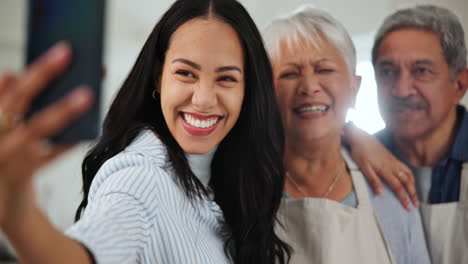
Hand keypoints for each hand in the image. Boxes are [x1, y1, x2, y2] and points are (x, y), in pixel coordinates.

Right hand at [0, 42, 92, 226]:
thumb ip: (9, 103)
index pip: (7, 89)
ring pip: (35, 127)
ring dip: (61, 109)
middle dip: (42, 73)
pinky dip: (67, 142)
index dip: (29, 69)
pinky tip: (86, 130)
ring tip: (87, 94)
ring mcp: (4, 156)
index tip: (53, 49)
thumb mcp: (4, 130)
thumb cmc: (7, 159)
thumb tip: (15, 74)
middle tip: (67, 51)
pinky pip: (48, 155)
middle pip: (17, 98)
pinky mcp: (19, 176)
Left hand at [343, 123, 418, 209]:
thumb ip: (373, 180)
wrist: (361, 138)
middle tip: (416, 205)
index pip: (398, 187)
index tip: (408, 207)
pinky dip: (411, 176)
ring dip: (413, 186)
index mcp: (385, 170)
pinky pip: (406, 168)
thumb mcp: (363, 167)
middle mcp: (393, 166)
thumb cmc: (360, 152)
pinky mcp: (393, 158)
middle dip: (412, 194)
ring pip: (408, 175)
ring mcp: (394, 161)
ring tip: (415, 195)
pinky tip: (410, 180)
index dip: (404, 198)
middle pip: (407, 182)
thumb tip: (380, 193)